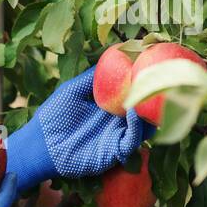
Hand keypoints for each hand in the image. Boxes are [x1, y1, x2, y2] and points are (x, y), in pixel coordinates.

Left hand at [5, 65, 152, 195]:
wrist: (40, 146)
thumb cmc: (52, 117)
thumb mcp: (72, 91)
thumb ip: (92, 78)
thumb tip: (113, 55)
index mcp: (109, 104)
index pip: (133, 91)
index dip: (144, 80)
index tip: (155, 64)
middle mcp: (118, 119)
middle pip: (145, 107)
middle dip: (157, 95)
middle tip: (167, 79)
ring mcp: (119, 134)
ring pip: (146, 123)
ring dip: (152, 111)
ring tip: (157, 94)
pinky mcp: (116, 151)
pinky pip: (133, 138)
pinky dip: (138, 126)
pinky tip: (136, 113)